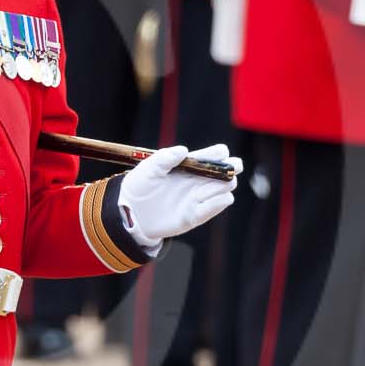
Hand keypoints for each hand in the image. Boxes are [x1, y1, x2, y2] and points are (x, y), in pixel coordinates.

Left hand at [119, 143, 239, 248]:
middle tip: (233, 167)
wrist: (131, 213)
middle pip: (225, 172)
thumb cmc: (139, 186)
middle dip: (232, 167)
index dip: (220, 153)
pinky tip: (218, 197)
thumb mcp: (148, 169)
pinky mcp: (195, 215)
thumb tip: (183, 150)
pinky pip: (216, 207)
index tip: (221, 153)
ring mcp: (198, 198)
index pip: (212, 156)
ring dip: (225, 184)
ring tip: (217, 183)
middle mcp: (197, 181)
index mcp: (188, 166)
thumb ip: (164, 158)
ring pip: (225, 188)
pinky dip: (220, 202)